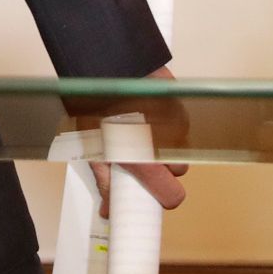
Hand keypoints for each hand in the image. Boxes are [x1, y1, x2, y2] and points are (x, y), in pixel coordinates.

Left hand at [90, 66, 188, 217]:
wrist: (104, 63)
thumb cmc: (92, 102)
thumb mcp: (91, 144)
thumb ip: (105, 179)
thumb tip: (108, 211)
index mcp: (143, 157)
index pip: (172, 196)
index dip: (162, 196)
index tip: (151, 194)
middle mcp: (166, 143)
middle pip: (178, 171)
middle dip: (162, 167)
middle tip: (139, 154)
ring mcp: (177, 124)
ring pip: (180, 149)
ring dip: (165, 146)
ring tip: (141, 130)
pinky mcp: (181, 107)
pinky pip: (180, 127)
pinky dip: (168, 127)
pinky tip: (148, 115)